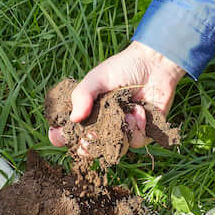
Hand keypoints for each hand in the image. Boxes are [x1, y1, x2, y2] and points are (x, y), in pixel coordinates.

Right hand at [48, 41, 184, 149]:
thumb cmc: (122, 68)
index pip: (69, 132)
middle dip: (88, 146)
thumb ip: (82, 95)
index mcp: (87, 113)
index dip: (62, 137)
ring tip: (125, 112)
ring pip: (113, 149)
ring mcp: (121, 132)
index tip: (61, 135)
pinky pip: (135, 142)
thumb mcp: (97, 78)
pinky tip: (139, 110)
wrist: (154, 65)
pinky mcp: (141, 133)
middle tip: (90, 136)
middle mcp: (102, 126)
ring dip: (117, 133)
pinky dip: (137, 126)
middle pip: (89, 148)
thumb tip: (74, 118)